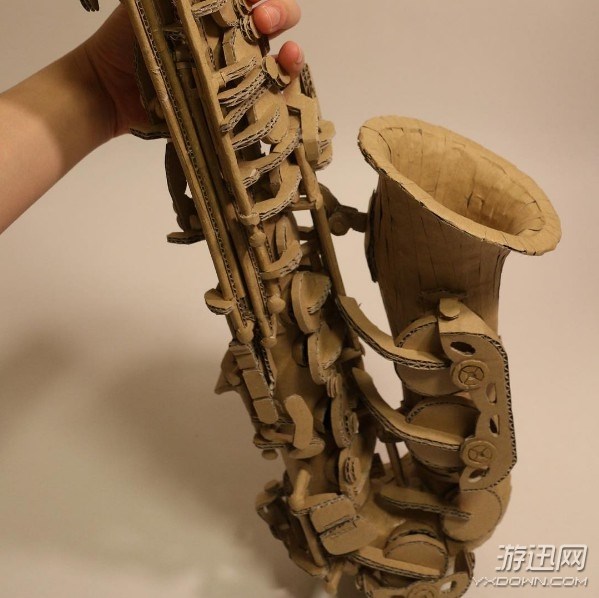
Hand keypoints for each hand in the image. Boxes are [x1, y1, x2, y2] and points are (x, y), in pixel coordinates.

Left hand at [83, 1, 303, 136]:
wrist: (110, 89)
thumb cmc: (126, 39)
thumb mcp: (153, 1)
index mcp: (217, 9)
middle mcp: (233, 38)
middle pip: (277, 21)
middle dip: (280, 13)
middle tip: (263, 22)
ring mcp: (236, 73)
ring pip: (281, 60)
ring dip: (293, 55)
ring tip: (288, 57)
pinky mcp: (234, 106)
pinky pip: (268, 100)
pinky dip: (284, 95)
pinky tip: (284, 89)